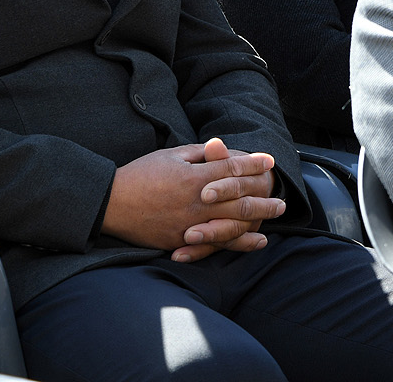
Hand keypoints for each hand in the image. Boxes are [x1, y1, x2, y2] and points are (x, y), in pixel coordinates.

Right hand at [102, 139, 283, 257]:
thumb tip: (221, 148)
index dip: (253, 164)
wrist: (110, 204)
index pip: (232, 169)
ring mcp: (190, 224)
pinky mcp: (182, 241)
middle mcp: (196, 202)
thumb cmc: (140, 175)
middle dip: (264, 197)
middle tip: (282, 198)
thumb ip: (198, 154)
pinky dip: (238, 243)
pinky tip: (254, 241)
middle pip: (240, 199)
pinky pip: (216, 244)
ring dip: (258, 219)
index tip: (270, 161)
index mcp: (193, 177)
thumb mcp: (169, 156)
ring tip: (275, 216)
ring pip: (233, 223)